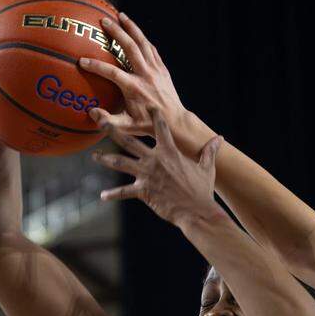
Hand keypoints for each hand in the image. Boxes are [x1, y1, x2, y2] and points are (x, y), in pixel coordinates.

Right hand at [79, 13, 195, 148]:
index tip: (82, 61)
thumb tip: (91, 113)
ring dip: (132, 28)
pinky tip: (135, 31)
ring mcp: (155, 69)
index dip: (96, 66)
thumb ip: (108, 121)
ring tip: (120, 15)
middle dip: (117, 32)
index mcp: (134, 88)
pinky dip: (142, 38)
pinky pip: (151, 48)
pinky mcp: (162, 68)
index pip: (112, 73)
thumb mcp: (127, 127)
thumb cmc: (148, 125)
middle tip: (104, 20)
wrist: (174, 121)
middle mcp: (145, 75)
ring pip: (142, 43)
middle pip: (130, 48)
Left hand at [94, 107, 222, 226]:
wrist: (196, 211)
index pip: (160, 127)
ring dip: (106, 159)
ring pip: (121, 163)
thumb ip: (209, 151)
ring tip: (94, 156)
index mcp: (170, 151)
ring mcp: (147, 175)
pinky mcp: (143, 191)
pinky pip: (124, 192)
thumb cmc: (202, 189)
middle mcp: (155, 159)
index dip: (153, 114)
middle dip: (113, 130)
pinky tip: (103, 196)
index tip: (146, 104)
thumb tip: (220, 138)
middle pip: (129, 141)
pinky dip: (113, 194)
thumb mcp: (207, 167)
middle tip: (100, 122)